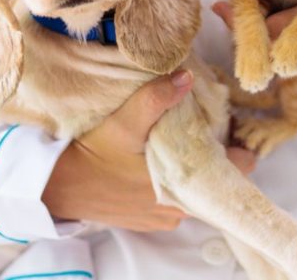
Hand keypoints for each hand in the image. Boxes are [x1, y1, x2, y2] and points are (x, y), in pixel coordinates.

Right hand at [42, 71, 257, 231]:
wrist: (58, 188)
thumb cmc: (92, 156)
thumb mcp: (123, 122)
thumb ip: (155, 99)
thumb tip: (186, 77)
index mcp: (185, 187)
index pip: (238, 168)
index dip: (238, 143)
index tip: (229, 122)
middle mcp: (181, 210)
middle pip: (217, 176)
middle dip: (214, 150)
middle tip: (204, 122)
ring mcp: (165, 217)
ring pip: (196, 187)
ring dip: (193, 164)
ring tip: (182, 136)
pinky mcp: (150, 219)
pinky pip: (176, 197)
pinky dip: (174, 177)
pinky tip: (160, 157)